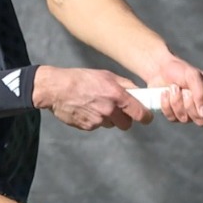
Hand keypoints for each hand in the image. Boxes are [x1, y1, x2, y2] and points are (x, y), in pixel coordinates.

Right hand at [31, 66, 152, 130]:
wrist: (56, 89)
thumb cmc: (81, 79)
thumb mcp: (106, 75)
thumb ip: (125, 85)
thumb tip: (139, 93)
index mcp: (116, 95)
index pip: (140, 113)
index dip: (146, 117)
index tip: (146, 116)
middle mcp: (109, 110)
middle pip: (127, 124)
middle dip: (125, 119)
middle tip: (118, 110)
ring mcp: (98, 120)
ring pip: (112, 125)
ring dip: (109, 118)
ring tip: (96, 105)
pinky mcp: (88, 127)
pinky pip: (98, 126)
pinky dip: (96, 120)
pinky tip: (87, 109)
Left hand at [141, 55, 202, 125]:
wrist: (160, 68)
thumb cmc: (181, 70)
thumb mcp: (193, 76)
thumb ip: (201, 93)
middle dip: (191, 106)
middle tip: (185, 91)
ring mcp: (188, 113)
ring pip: (185, 119)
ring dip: (177, 102)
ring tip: (173, 87)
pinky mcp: (174, 115)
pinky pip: (172, 118)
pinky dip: (167, 104)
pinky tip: (165, 93)